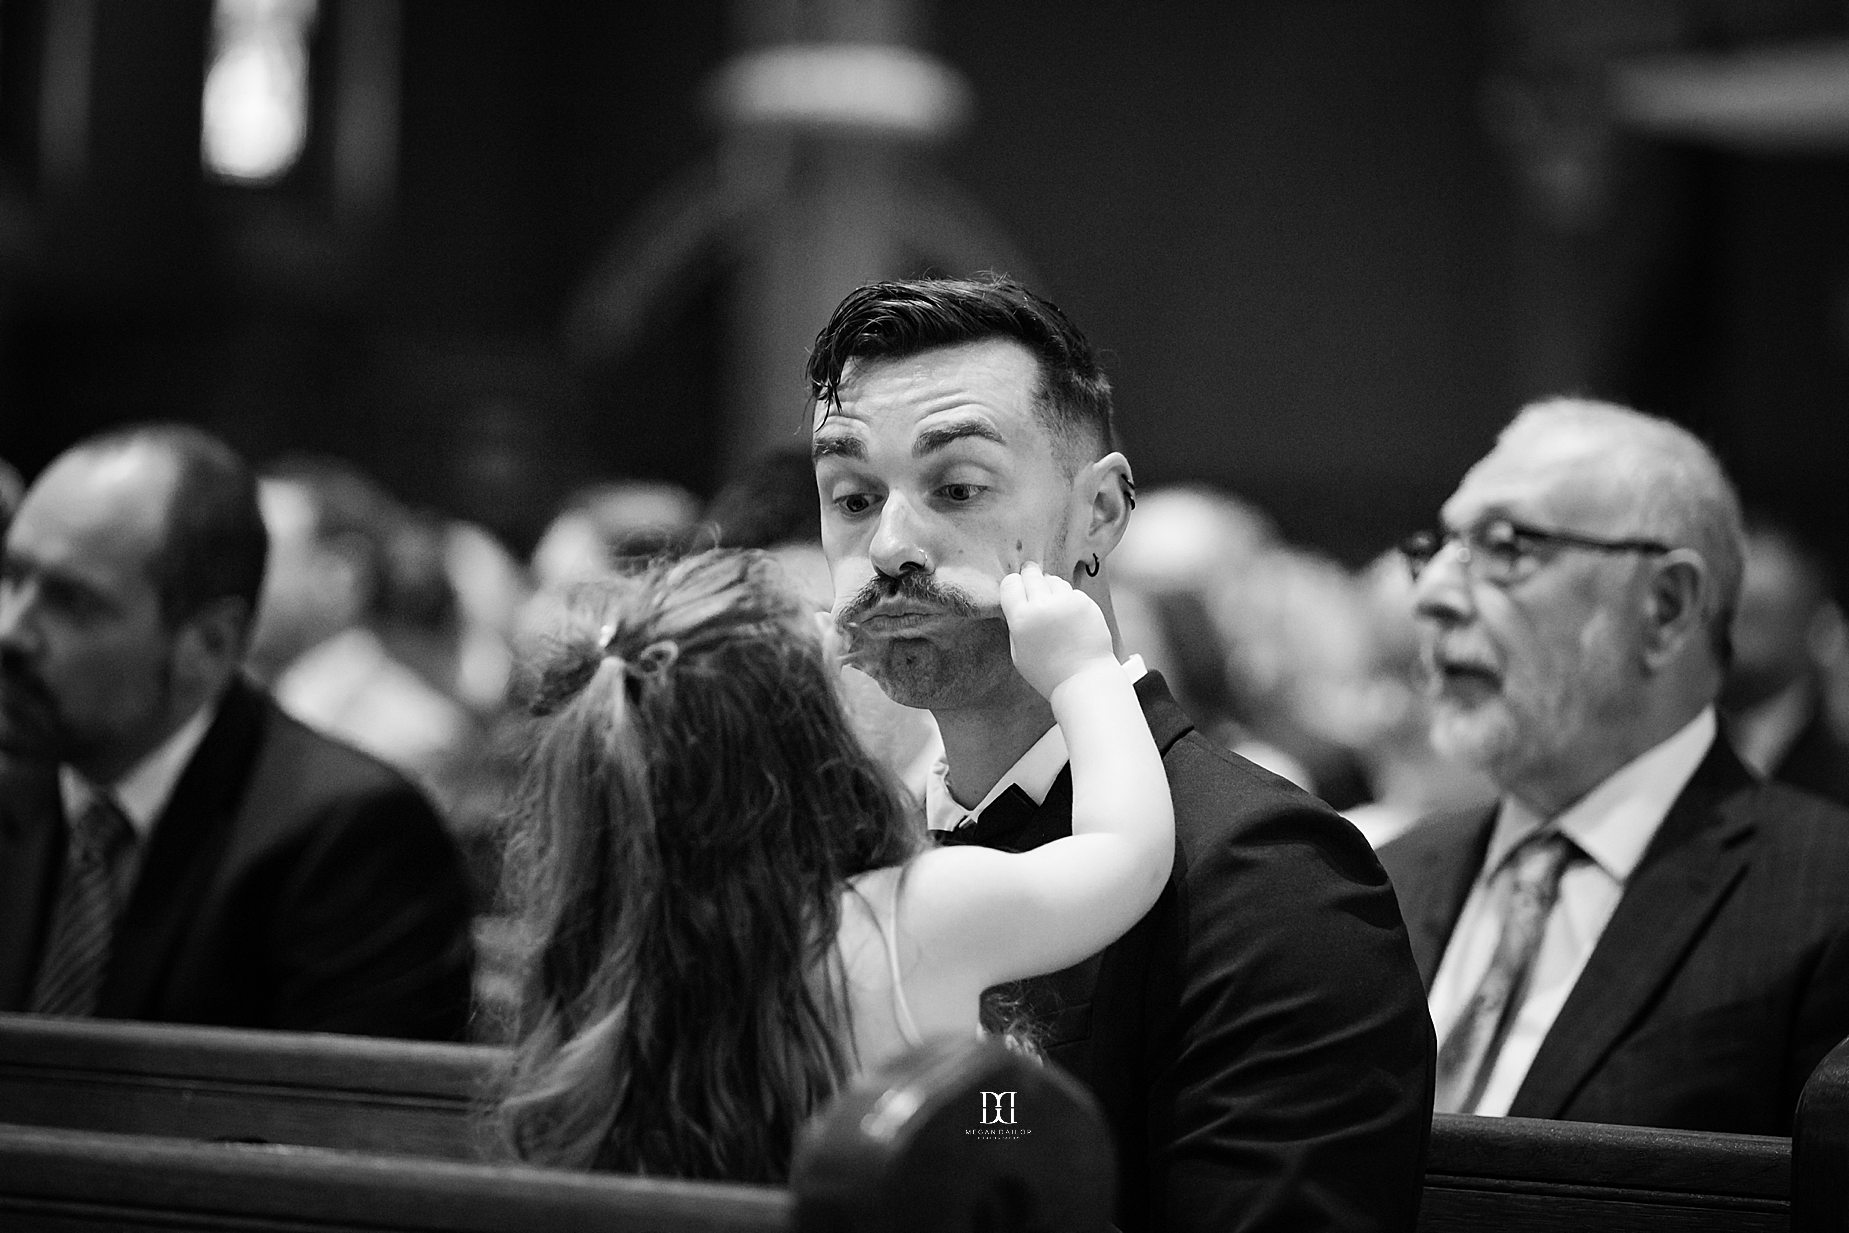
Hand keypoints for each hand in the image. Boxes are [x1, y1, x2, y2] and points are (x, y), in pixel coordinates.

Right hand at [999, 561, 1117, 698]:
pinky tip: (1069, 616)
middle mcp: (1043, 605)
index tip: (1015, 588)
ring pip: (1053, 580)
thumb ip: (1015, 626)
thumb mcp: (1018, 653)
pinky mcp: (1086, 603)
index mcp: (1021, 618)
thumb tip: (1017, 603)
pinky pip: (1072, 592)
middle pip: (1031, 574)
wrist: (1083, 679)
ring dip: (1049, 587)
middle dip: (1029, 576)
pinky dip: (1068, 599)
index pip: (1010, 584)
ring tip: (1052, 604)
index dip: (1012, 585)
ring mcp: (1067, 602)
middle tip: (1030, 577)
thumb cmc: (1048, 673)